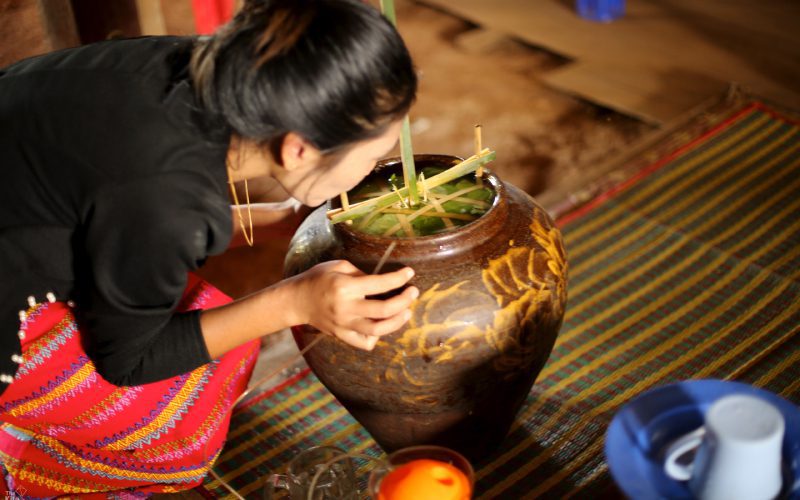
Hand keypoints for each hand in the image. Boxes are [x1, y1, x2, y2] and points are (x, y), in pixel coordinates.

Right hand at [290, 260, 417, 349]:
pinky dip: (377, 337)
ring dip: (397, 322)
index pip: (380, 284)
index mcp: (345, 288)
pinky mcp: (342, 335)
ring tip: (406, 311)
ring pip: (378, 330)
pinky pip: (365, 343)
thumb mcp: (338, 266)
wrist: (297, 300)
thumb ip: (361, 273)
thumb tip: (382, 281)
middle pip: (384, 310)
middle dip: (404, 301)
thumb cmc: (318, 278)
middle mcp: (346, 308)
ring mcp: (344, 325)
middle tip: (413, 292)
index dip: (399, 278)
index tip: (409, 273)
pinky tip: (382, 327)